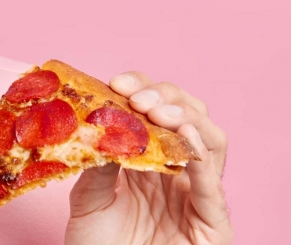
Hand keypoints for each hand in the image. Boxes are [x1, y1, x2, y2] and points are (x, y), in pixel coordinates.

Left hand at [65, 72, 231, 244]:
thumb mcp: (88, 201)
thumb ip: (96, 166)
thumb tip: (97, 125)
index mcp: (146, 158)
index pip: (153, 110)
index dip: (140, 89)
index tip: (116, 83)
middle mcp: (176, 170)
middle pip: (187, 115)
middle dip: (165, 97)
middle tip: (136, 97)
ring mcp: (197, 193)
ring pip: (211, 140)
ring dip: (188, 117)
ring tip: (159, 113)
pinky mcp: (213, 222)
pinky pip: (215, 185)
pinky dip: (203, 158)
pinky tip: (187, 140)